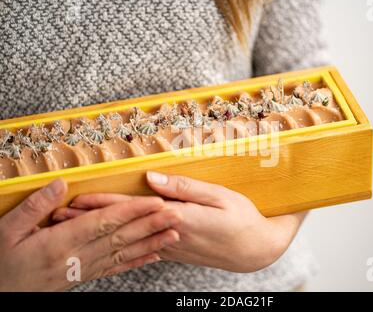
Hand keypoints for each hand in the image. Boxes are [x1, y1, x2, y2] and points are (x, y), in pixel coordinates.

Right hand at [0, 178, 180, 290]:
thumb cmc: (1, 263)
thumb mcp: (6, 231)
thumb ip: (34, 207)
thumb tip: (60, 184)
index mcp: (60, 242)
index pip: (105, 222)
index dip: (132, 211)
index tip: (155, 201)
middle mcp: (77, 256)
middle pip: (121, 238)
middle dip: (151, 225)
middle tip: (177, 214)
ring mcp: (83, 269)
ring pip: (124, 254)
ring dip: (151, 244)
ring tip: (174, 234)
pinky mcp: (84, 276)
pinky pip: (115, 269)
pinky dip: (136, 262)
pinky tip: (154, 256)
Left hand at [55, 172, 306, 272]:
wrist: (256, 250)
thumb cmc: (242, 219)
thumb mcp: (219, 196)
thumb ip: (184, 187)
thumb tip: (151, 177)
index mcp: (178, 218)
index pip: (131, 209)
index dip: (101, 205)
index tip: (75, 201)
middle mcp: (169, 236)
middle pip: (122, 227)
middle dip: (90, 223)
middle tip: (60, 219)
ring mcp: (171, 247)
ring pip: (127, 239)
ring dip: (101, 234)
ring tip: (77, 231)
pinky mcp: (176, 251)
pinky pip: (142, 246)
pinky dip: (122, 243)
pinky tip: (111, 242)